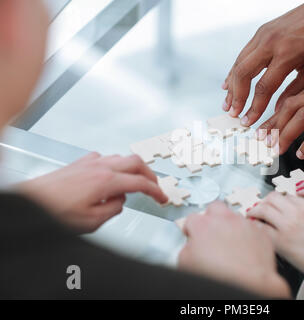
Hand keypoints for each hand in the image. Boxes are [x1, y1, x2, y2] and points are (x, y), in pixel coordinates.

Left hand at [18, 152, 167, 232]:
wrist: (31, 202)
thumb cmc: (56, 212)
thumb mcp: (92, 221)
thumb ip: (113, 208)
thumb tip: (120, 201)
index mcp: (107, 181)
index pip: (140, 183)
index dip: (156, 191)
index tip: (162, 198)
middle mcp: (100, 167)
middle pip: (136, 162)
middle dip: (150, 174)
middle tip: (154, 187)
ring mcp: (90, 162)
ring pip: (121, 158)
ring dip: (132, 169)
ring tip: (135, 182)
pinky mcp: (80, 163)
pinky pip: (104, 158)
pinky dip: (114, 165)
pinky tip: (109, 174)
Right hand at [178, 202, 289, 297]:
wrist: (248, 286)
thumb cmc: (219, 277)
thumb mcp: (186, 263)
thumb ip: (187, 247)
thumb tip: (191, 245)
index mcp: (203, 225)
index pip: (192, 218)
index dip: (191, 228)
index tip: (193, 235)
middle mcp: (224, 220)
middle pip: (215, 208)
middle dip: (212, 217)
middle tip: (211, 232)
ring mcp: (245, 225)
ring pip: (235, 216)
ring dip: (231, 226)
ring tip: (229, 244)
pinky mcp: (261, 234)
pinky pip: (252, 229)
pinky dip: (248, 236)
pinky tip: (245, 249)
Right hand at [222, 0, 303, 125]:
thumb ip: (295, 90)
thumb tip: (278, 111)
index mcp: (287, 54)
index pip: (264, 87)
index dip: (254, 107)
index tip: (249, 121)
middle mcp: (271, 43)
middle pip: (244, 74)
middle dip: (237, 97)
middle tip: (234, 114)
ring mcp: (262, 35)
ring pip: (239, 63)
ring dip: (232, 86)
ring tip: (228, 103)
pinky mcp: (260, 32)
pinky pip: (242, 54)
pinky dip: (234, 71)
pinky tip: (229, 83)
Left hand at [247, 192, 303, 299]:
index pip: (288, 195)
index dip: (279, 200)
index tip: (274, 205)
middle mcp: (298, 212)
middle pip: (273, 197)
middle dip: (264, 201)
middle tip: (260, 207)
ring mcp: (288, 225)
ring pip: (263, 209)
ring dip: (255, 211)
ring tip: (252, 215)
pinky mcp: (280, 241)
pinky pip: (260, 228)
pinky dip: (254, 226)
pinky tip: (253, 228)